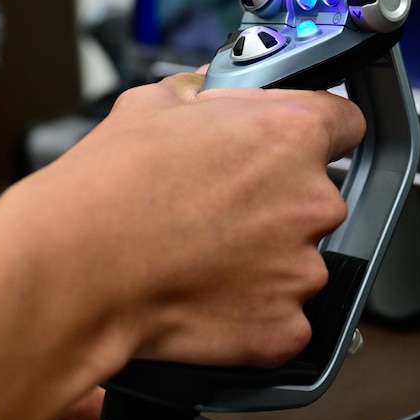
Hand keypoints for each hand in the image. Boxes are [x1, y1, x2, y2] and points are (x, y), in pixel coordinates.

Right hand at [36, 71, 365, 369]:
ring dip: (265, 260)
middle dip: (278, 203)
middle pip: (318, 196)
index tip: (293, 146)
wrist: (74, 270)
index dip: (316, 132)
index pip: (345, 122)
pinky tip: (205, 297)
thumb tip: (208, 91)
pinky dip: (252, 313)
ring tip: (202, 256)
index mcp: (290, 134)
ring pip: (300, 260)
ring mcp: (302, 270)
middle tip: (220, 209)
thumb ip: (204, 92)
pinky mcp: (284, 327)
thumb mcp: (151, 104)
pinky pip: (282, 318)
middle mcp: (311, 200)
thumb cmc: (107, 189)